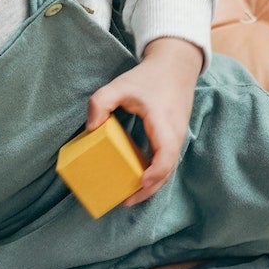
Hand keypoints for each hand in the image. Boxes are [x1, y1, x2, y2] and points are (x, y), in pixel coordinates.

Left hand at [85, 36, 201, 205]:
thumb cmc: (149, 77)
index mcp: (164, 122)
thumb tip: (91, 128)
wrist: (176, 66)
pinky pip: (167, 162)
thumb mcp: (120, 85)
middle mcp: (176, 134)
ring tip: (130, 197)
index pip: (166, 155)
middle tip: (126, 201)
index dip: (155, 172)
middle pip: (168, 170)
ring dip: (152, 185)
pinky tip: (138, 180)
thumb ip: (100, 102)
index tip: (140, 182)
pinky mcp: (175, 139)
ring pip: (169, 169)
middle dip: (149, 189)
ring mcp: (178, 138)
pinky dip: (155, 174)